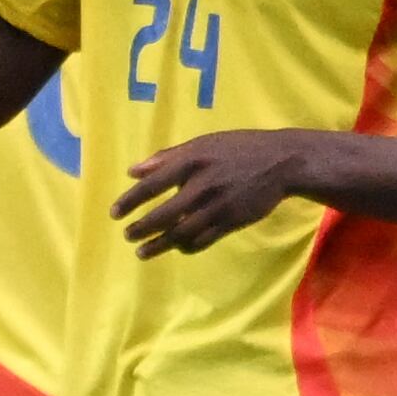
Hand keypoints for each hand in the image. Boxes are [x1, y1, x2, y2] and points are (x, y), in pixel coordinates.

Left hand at [113, 130, 306, 255]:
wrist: (282, 163)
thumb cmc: (237, 149)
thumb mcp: (202, 143)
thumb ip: (167, 157)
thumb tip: (133, 171)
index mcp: (192, 161)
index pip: (152, 185)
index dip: (131, 201)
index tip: (114, 213)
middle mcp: (203, 185)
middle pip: (164, 214)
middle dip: (142, 229)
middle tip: (128, 236)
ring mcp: (218, 206)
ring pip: (182, 232)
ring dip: (159, 245)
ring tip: (142, 252)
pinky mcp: (232, 221)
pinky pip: (203, 240)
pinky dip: (186, 247)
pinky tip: (176, 248)